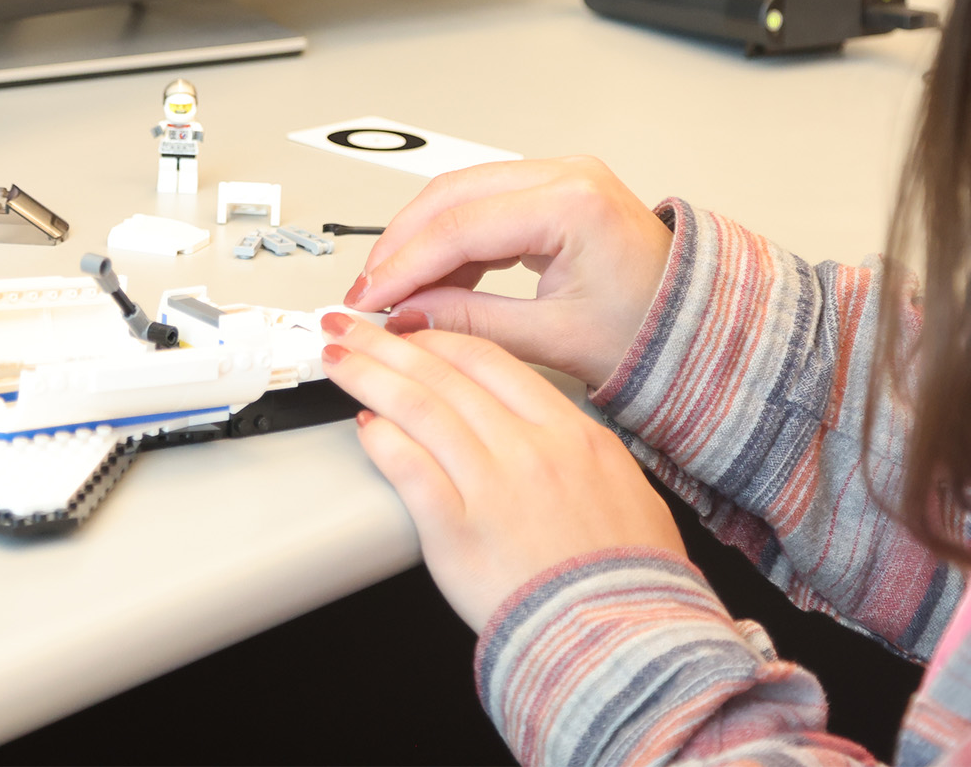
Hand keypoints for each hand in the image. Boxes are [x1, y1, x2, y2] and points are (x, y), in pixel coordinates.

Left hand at [320, 312, 685, 625]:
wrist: (624, 641)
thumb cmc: (632, 580)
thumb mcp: (627, 491)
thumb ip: (584, 453)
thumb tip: (557, 435)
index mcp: (571, 433)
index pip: (490, 361)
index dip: (438, 339)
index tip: (411, 332)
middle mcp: (529, 449)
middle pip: (443, 375)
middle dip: (387, 345)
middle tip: (351, 328)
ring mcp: (491, 486)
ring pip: (418, 409)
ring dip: (368, 376)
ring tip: (338, 359)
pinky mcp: (457, 530)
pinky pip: (409, 469)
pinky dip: (381, 441)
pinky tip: (362, 426)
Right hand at [345, 158, 673, 390]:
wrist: (702, 327)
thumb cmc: (655, 331)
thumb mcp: (555, 339)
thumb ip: (471, 323)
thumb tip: (406, 318)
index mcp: (573, 203)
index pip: (461, 226)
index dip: (404, 264)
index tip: (369, 298)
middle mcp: (567, 175)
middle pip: (451, 196)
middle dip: (402, 245)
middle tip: (369, 291)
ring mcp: (561, 177)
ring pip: (460, 195)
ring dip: (421, 241)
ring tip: (397, 292)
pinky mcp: (555, 192)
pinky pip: (484, 205)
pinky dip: (451, 241)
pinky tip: (433, 280)